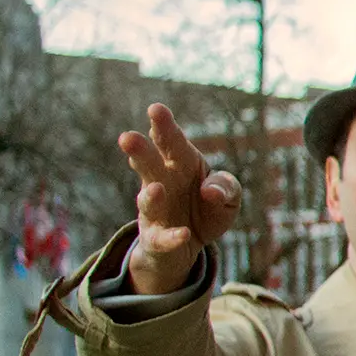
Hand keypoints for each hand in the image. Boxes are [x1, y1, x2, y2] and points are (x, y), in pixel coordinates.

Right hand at [118, 103, 241, 294]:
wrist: (189, 246)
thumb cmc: (208, 210)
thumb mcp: (228, 198)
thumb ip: (227, 188)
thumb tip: (211, 191)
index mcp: (180, 164)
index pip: (171, 142)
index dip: (163, 126)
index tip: (155, 109)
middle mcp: (162, 182)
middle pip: (149, 165)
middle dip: (140, 152)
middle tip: (127, 138)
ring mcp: (154, 211)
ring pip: (148, 201)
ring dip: (151, 195)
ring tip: (157, 189)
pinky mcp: (154, 239)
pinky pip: (161, 238)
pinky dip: (172, 237)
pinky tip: (183, 234)